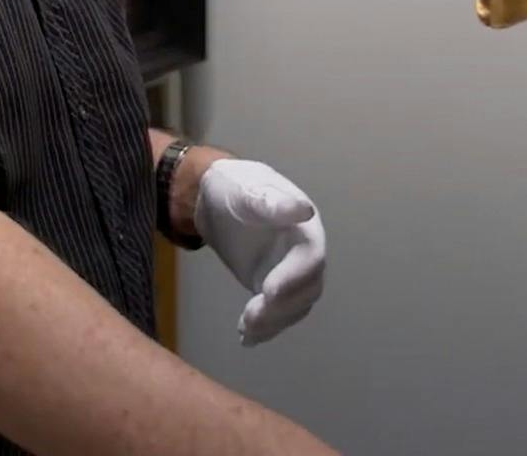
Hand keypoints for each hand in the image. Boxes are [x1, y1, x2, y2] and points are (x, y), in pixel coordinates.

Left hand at [194, 159, 325, 346]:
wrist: (216, 199)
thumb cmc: (233, 187)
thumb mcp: (246, 189)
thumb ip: (270, 201)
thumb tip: (304, 209)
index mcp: (304, 228)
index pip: (310, 258)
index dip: (294, 277)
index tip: (268, 291)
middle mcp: (303, 254)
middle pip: (306, 289)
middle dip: (282, 307)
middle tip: (251, 317)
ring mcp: (288, 272)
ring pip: (295, 307)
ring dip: (273, 322)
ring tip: (246, 329)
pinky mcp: (272, 287)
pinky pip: (277, 313)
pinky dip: (265, 329)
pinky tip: (246, 338)